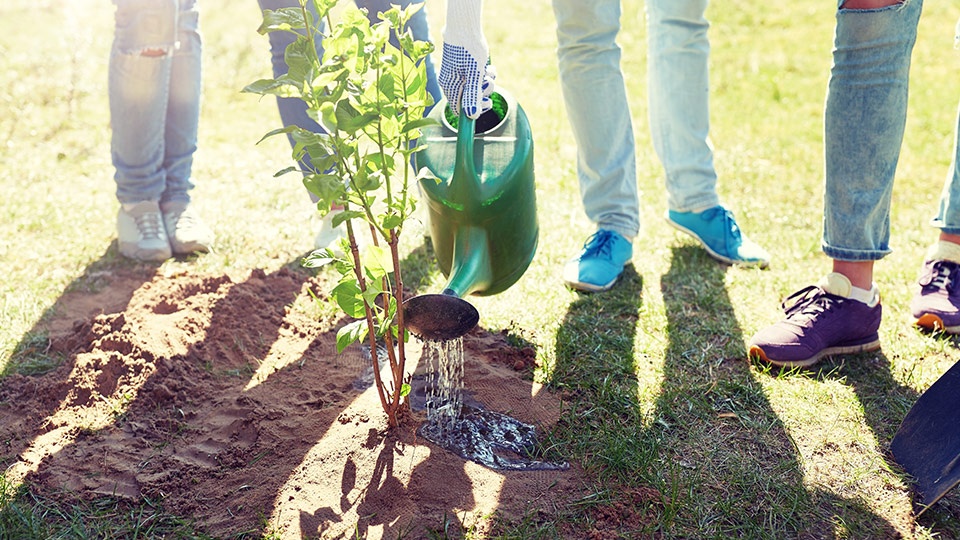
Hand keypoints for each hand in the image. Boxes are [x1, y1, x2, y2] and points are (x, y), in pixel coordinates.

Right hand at [440, 0, 495, 118]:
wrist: (464, 26)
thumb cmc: (469, 49)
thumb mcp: (474, 75)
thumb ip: (473, 96)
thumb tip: (472, 116)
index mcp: (450, 87)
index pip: (460, 109)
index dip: (474, 109)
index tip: (485, 101)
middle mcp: (451, 83)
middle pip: (469, 99)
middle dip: (483, 93)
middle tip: (488, 82)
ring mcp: (457, 75)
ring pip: (475, 87)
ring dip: (486, 82)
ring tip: (489, 71)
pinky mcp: (463, 67)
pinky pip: (475, 77)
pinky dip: (484, 74)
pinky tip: (488, 67)